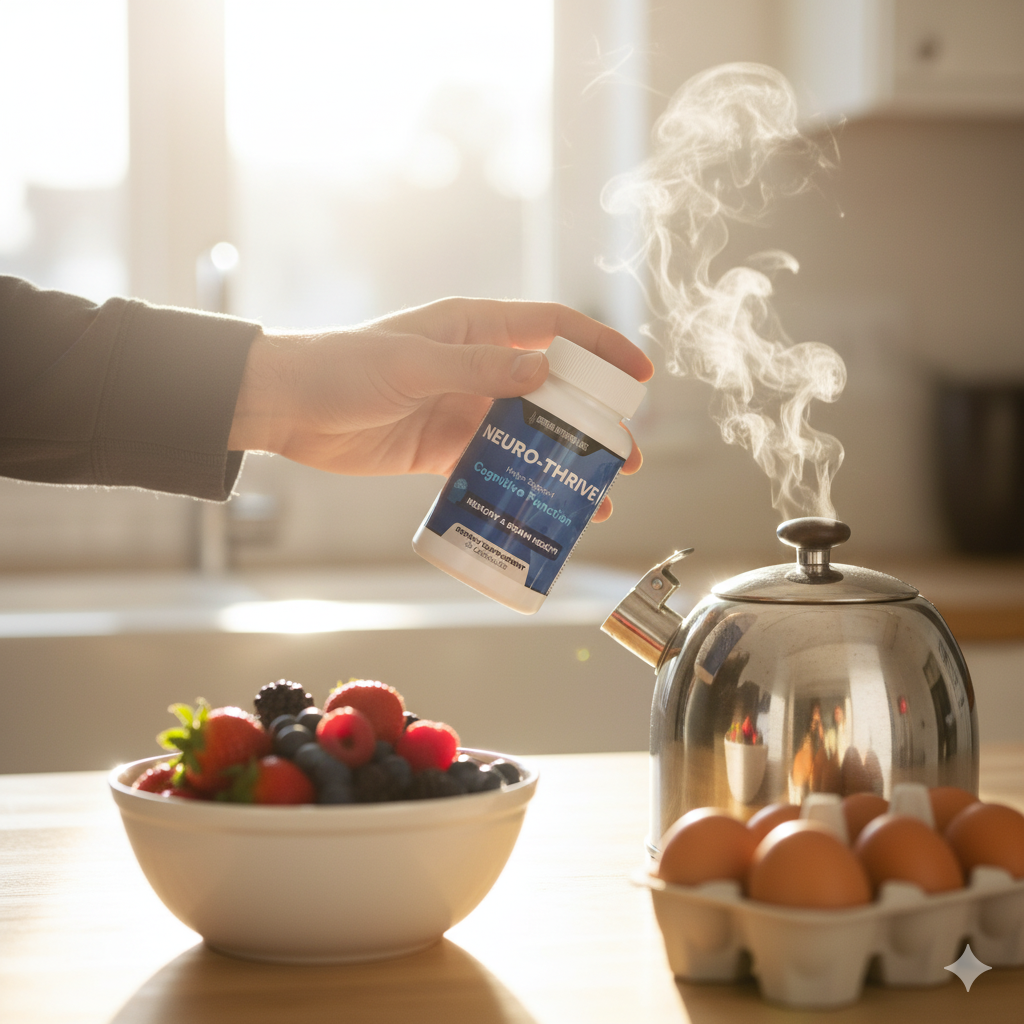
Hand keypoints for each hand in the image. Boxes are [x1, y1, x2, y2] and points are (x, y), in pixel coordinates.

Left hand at [228, 297, 653, 521]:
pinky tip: (539, 509)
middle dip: (591, 423)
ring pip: (526, 437)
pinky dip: (516, 486)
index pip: (554, 329)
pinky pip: (491, 467)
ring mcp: (460, 409)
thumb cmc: (342, 368)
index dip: (601, 349)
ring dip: (559, 464)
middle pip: (550, 391)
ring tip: (594, 498)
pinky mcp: (441, 449)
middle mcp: (475, 366)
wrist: (285, 407)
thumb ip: (477, 370)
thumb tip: (543, 374)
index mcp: (473, 328)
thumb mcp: (413, 365)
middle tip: (625, 457)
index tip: (638, 377)